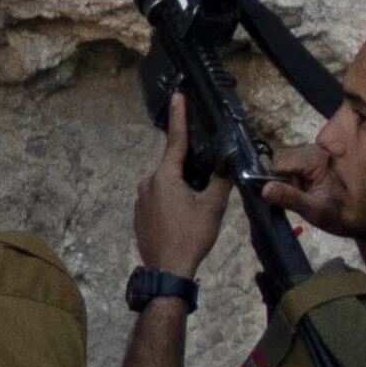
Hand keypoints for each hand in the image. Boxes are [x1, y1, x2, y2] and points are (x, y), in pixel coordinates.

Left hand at [127, 118, 232, 292]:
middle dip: (190, 173)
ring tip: (195, 214)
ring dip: (182, 191)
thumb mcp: (213, 208)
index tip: (178, 96)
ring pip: (166, 185)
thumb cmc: (191, 236)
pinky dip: (171, 203)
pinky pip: (158, 200)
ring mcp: (140, 199)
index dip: (179, 117)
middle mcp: (147, 183)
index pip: (176, 140)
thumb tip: (227, 165)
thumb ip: (220, 181)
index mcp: (165, 176)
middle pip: (173, 168)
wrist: (167, 270)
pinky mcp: (138, 214)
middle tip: (205, 193)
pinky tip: (182, 221)